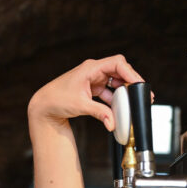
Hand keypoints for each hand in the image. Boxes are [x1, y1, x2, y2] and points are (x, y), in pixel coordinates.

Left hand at [28, 55, 145, 131]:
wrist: (44, 105)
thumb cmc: (57, 100)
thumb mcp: (81, 106)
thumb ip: (100, 113)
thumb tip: (113, 124)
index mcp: (91, 68)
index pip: (117, 63)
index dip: (131, 73)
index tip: (140, 85)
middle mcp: (93, 70)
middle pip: (119, 71)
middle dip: (131, 82)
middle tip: (142, 94)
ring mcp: (93, 79)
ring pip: (115, 81)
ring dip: (123, 91)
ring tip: (133, 102)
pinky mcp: (92, 88)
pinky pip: (108, 91)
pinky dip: (114, 99)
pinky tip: (120, 109)